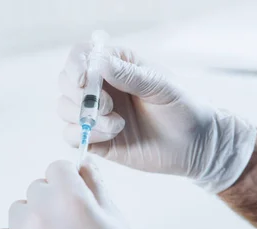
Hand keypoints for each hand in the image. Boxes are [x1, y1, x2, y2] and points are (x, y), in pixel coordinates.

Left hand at [0, 160, 174, 228]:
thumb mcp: (116, 218)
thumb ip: (95, 184)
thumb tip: (82, 162)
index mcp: (70, 198)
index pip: (56, 167)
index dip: (68, 180)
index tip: (73, 194)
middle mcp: (41, 213)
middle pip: (36, 188)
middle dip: (51, 200)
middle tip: (69, 227)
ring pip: (18, 211)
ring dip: (32, 219)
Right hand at [57, 43, 256, 192]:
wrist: (193, 145)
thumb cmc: (182, 108)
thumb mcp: (161, 86)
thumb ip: (131, 75)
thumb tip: (100, 63)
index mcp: (116, 65)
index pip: (81, 55)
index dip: (75, 65)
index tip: (84, 80)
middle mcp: (100, 87)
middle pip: (65, 82)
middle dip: (78, 95)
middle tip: (106, 106)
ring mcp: (95, 114)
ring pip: (64, 109)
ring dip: (85, 117)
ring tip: (117, 124)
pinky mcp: (95, 139)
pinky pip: (71, 135)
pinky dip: (86, 135)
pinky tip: (112, 135)